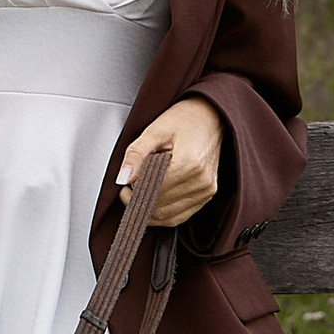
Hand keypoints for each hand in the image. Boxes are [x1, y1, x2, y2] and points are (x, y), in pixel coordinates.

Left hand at [118, 93, 225, 227]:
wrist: (210, 116)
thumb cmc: (185, 119)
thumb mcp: (155, 130)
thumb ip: (136, 154)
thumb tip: (123, 178)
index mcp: (190, 164)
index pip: (154, 192)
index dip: (134, 194)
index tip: (123, 187)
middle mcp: (202, 181)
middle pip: (160, 207)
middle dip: (139, 202)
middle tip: (128, 189)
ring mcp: (207, 191)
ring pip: (168, 217)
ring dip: (149, 209)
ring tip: (140, 190)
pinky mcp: (207, 196)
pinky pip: (179, 216)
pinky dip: (162, 212)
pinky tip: (153, 198)